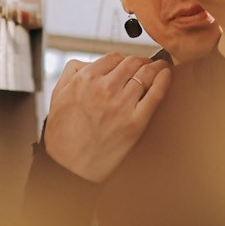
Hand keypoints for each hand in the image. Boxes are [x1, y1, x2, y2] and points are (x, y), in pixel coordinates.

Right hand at [44, 53, 171, 182]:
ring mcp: (122, 105)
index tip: (129, 64)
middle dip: (141, 61)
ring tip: (162, 66)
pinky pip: (156, 95)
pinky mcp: (136, 122)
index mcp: (85, 79)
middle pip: (132, 63)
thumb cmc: (62, 135)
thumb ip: (71, 73)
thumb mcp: (57, 96)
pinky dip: (164, 81)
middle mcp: (104, 88)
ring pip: (146, 74)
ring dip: (156, 67)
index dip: (123, 60)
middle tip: (148, 64)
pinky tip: (167, 75)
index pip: (113, 58)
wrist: (69, 167)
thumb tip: (88, 62)